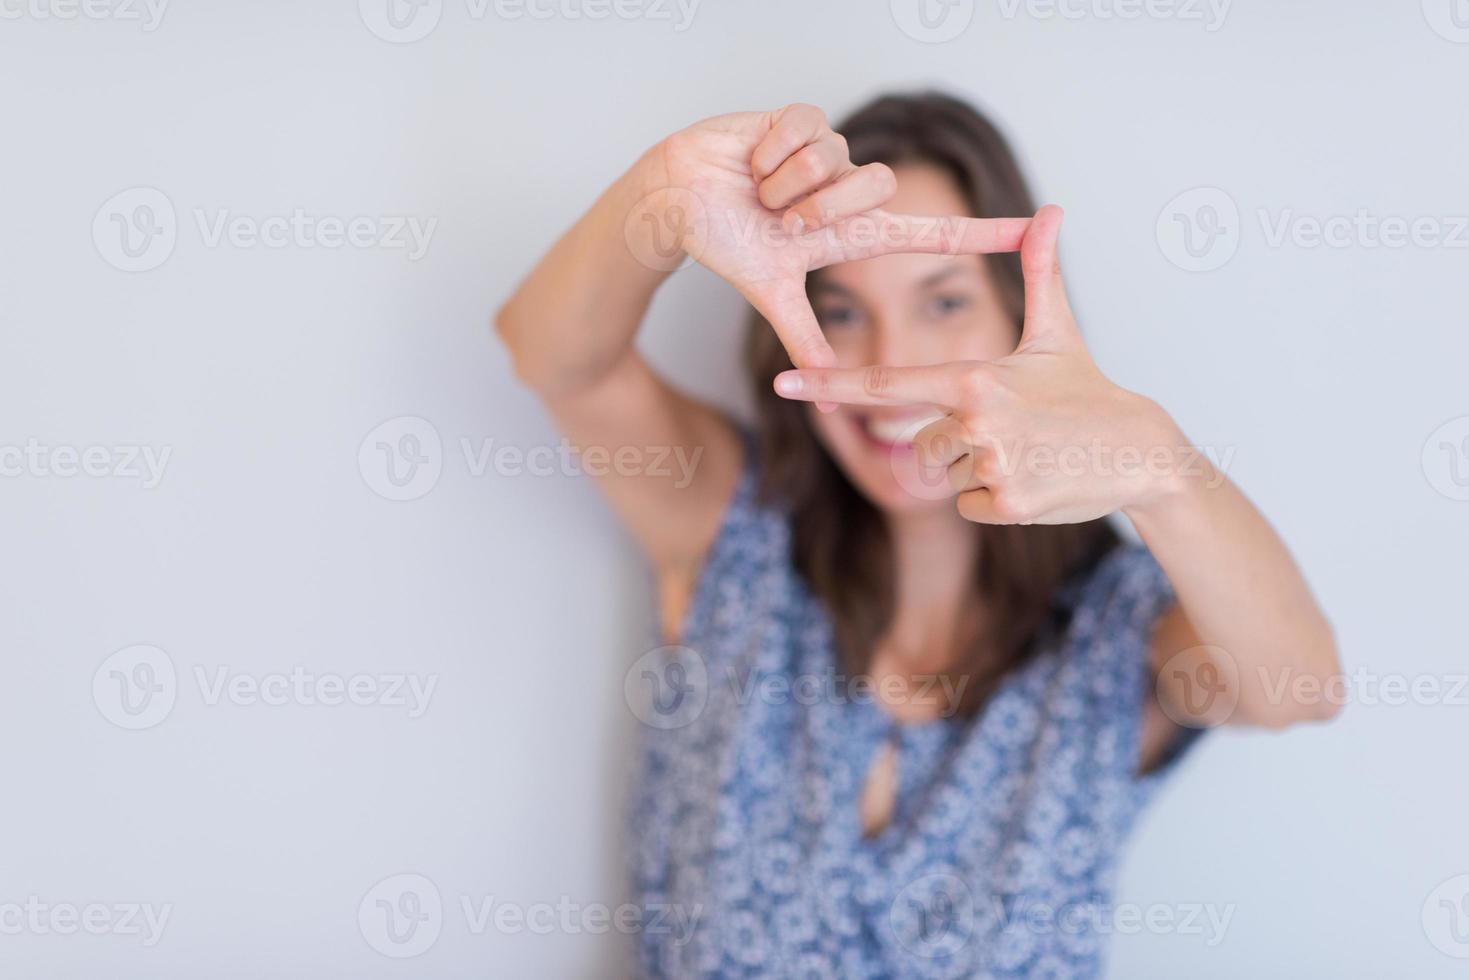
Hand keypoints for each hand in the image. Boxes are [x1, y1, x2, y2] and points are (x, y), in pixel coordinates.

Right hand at [628, 104, 1030, 368]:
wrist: (676, 203)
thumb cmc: (724, 242)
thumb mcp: (771, 293)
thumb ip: (804, 340)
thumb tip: (826, 396)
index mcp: (853, 233)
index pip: (932, 233)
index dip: (985, 232)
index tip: (1039, 228)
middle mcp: (849, 192)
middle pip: (874, 190)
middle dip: (816, 209)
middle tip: (778, 218)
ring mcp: (828, 154)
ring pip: (835, 162)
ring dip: (786, 185)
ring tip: (758, 191)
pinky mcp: (802, 118)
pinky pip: (805, 131)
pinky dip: (769, 155)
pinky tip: (750, 160)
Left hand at [771, 206, 1183, 523]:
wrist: (1140, 452)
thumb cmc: (1088, 389)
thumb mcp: (1058, 332)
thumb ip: (1040, 272)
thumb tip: (1050, 209)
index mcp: (975, 378)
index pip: (886, 384)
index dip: (828, 384)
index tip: (781, 382)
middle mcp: (976, 421)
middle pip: (921, 445)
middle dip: (953, 445)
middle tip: (1008, 433)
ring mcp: (992, 465)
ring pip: (945, 478)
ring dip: (975, 472)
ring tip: (1024, 453)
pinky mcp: (1007, 505)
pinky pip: (967, 506)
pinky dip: (992, 501)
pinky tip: (1031, 481)